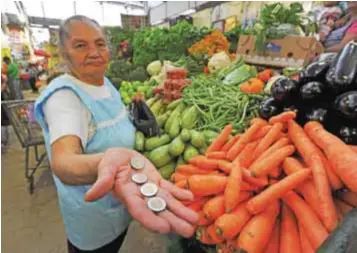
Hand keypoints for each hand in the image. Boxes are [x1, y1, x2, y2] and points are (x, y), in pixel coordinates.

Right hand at [84, 148, 198, 237]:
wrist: (118, 158)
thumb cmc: (109, 163)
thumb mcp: (105, 168)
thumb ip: (102, 181)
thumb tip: (89, 196)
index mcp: (128, 195)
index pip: (140, 211)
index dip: (151, 219)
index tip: (165, 228)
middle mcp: (142, 196)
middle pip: (158, 210)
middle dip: (173, 221)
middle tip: (189, 231)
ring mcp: (151, 189)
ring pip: (167, 202)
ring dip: (181, 211)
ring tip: (195, 219)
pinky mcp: (157, 181)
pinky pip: (170, 188)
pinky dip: (180, 192)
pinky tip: (191, 197)